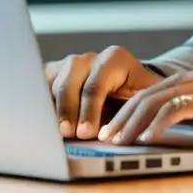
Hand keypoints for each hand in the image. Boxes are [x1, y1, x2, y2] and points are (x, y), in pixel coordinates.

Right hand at [45, 46, 162, 139]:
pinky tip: (39, 123)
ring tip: (53, 131)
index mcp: (114, 59)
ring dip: (52, 108)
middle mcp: (88, 59)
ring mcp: (68, 65)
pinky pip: (40, 87)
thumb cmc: (136, 92)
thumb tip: (153, 124)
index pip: (97, 84)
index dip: (90, 109)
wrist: (123, 82)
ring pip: (53, 83)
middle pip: (70, 82)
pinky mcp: (52, 75)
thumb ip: (150, 105)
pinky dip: (38, 104)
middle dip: (68, 109)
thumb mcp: (148, 93)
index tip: (87, 132)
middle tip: (68, 133)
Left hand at [97, 67, 192, 147]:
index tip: (116, 126)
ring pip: (159, 98)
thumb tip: (179, 130)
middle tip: (107, 135)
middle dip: (124, 114)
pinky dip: (158, 123)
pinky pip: (179, 109)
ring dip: (134, 121)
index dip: (132, 107)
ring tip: (119, 140)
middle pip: (151, 91)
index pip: (158, 88)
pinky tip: (147, 137)